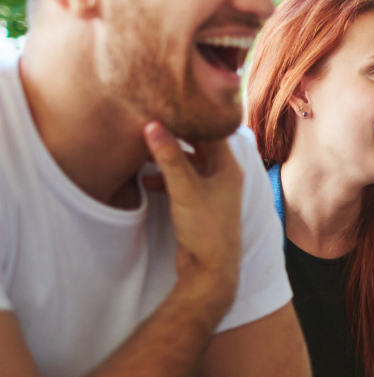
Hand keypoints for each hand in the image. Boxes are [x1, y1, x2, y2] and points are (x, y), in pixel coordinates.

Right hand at [143, 122, 242, 310]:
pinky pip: (181, 182)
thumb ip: (169, 157)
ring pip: (188, 165)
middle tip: (150, 124)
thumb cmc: (206, 229)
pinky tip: (147, 182)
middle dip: (174, 137)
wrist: (210, 270)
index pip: (210, 131)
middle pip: (198, 146)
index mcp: (228, 167)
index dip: (189, 118)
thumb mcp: (185, 188)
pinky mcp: (199, 205)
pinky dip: (165, 178)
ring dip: (167, 159)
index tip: (166, 106)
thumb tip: (153, 124)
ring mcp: (212, 191)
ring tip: (142, 152)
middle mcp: (223, 176)